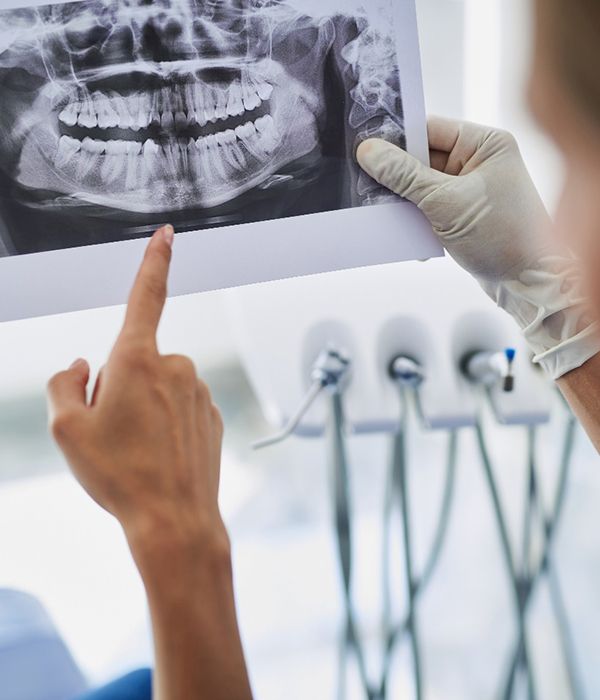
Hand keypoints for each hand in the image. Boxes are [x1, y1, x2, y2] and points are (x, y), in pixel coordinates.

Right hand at [47, 225, 225, 550]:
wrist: (174, 519)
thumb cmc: (120, 475)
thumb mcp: (67, 430)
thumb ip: (64, 384)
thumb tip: (81, 366)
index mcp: (138, 359)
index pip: (146, 296)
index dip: (154, 261)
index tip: (168, 234)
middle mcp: (176, 367)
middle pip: (134, 361)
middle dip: (119, 386)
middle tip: (114, 431)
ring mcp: (199, 390)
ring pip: (158, 387)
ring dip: (142, 407)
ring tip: (138, 449)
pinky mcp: (212, 414)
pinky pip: (180, 408)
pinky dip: (166, 424)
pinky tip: (160, 456)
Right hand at [357, 117, 599, 378]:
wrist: (527, 283)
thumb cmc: (502, 237)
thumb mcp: (446, 203)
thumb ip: (405, 176)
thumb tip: (368, 151)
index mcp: (485, 143)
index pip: (429, 128)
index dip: (395, 138)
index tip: (363, 149)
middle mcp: (478, 160)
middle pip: (421, 157)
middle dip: (395, 175)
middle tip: (365, 184)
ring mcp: (470, 188)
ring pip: (420, 185)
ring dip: (402, 200)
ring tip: (382, 211)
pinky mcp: (462, 213)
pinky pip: (427, 207)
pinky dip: (413, 218)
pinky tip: (405, 231)